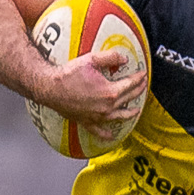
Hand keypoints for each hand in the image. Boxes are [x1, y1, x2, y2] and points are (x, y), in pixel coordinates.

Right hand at [33, 48, 148, 141]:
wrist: (50, 88)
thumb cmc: (69, 74)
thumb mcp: (91, 60)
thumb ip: (110, 58)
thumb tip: (125, 59)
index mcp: (110, 92)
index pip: (130, 84)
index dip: (138, 78)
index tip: (143, 74)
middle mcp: (107, 107)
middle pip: (128, 99)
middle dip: (138, 91)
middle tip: (143, 85)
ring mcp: (98, 116)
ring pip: (119, 116)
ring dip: (130, 113)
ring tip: (136, 110)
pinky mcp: (87, 121)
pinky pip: (99, 131)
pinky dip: (106, 134)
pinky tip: (111, 136)